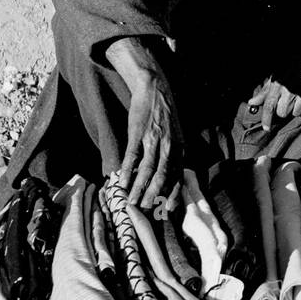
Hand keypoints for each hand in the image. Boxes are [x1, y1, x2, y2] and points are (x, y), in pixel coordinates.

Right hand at [116, 66, 183, 211]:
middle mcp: (169, 145)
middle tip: (144, 210)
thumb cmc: (165, 114)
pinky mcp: (138, 133)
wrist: (154, 89)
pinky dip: (125, 171)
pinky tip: (120, 181)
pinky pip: (131, 156)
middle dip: (153, 196)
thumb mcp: (177, 134)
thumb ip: (174, 154)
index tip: (167, 210)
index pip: (178, 176)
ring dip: (138, 188)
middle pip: (162, 176)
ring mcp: (153, 139)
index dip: (172, 193)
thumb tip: (169, 176)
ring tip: (131, 201)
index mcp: (180, 147)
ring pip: (146, 170)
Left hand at [247, 78, 300, 131]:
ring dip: (296, 109)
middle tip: (286, 102)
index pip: (269, 106)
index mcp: (278, 84)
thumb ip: (264, 91)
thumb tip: (252, 102)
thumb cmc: (293, 67)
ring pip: (296, 113)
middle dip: (283, 111)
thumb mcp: (277, 76)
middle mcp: (289, 90)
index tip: (266, 128)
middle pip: (282, 113)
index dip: (266, 119)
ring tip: (298, 99)